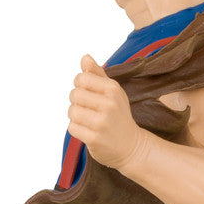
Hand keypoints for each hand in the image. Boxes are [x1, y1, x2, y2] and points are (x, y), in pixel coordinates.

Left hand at [67, 55, 146, 169]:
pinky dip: (77, 129)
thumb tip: (84, 58)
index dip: (79, 85)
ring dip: (75, 116)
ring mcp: (102, 123)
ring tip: (87, 120)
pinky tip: (88, 131)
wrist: (131, 146)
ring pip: (72, 112)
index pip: (81, 79)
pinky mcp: (94, 139)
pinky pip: (72, 128)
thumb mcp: (113, 92)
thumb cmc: (118, 115)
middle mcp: (109, 105)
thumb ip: (97, 74)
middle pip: (74, 95)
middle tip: (87, 109)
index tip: (87, 93)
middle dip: (76, 101)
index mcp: (113, 89)